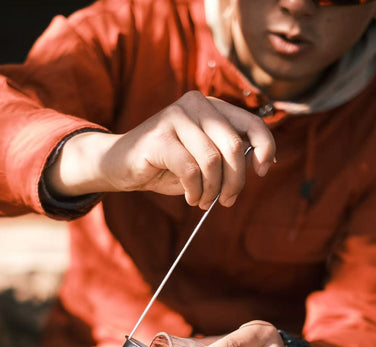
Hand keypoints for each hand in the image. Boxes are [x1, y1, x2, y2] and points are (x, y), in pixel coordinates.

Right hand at [46, 91, 275, 209]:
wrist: (120, 165)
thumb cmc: (166, 165)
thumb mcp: (203, 159)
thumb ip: (228, 156)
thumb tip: (259, 165)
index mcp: (212, 107)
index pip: (251, 122)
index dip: (265, 146)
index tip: (263, 170)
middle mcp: (196, 104)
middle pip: (233, 147)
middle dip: (235, 181)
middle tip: (226, 201)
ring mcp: (175, 116)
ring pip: (212, 161)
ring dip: (212, 190)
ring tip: (203, 201)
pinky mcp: (159, 136)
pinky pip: (190, 169)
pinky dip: (195, 190)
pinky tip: (190, 197)